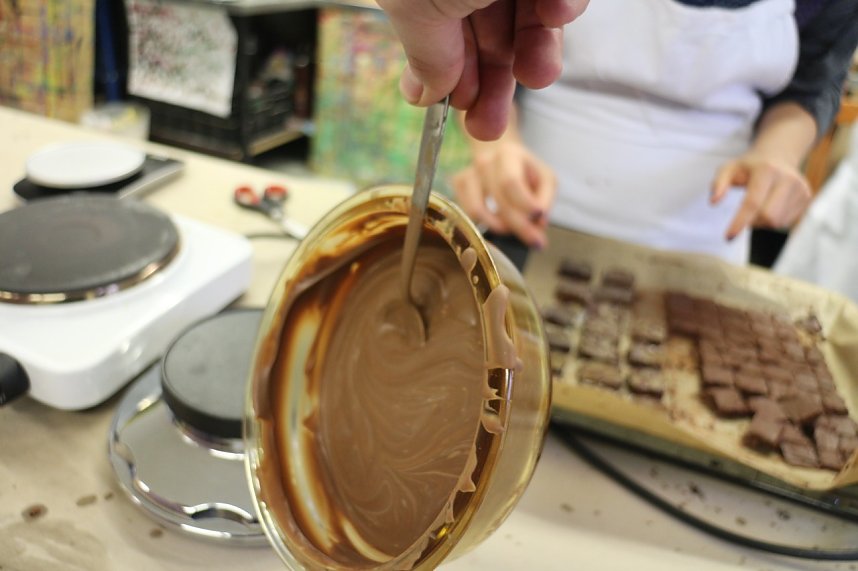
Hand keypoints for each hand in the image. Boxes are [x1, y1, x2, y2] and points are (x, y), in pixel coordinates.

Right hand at [376, 0, 588, 140]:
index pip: (446, 32)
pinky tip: (558, 14)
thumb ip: (424, 52)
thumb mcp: (418, 7)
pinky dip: (565, 6)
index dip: (459, 76)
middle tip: (493, 126)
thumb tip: (421, 94)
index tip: (467, 111)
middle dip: (495, 82)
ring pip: (530, 16)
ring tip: (540, 74)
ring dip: (535, 53)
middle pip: (489, 32)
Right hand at [452, 140, 555, 247]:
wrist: (500, 157)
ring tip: (514, 230)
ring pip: (478, 210)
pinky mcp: (458, 186)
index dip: (524, 203)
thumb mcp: (545, 179)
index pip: (511, 182)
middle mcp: (484, 162)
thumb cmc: (525, 171)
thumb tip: (538, 225)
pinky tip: (498, 223)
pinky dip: (483, 224)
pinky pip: (467, 214)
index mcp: (508, 155)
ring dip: (498, 227)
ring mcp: (468, 174)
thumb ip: (545, 201)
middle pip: (498, 201)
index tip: (538, 217)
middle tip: (535, 241)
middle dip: (518, 225)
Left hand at [711, 152, 811, 239]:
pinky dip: (772, 221)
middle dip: (751, 223)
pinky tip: (770, 206)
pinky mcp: (807, 198)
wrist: (778, 156)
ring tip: (757, 207)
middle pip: (768, 216)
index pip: (753, 203)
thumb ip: (718, 183)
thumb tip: (713, 202)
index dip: (740, 221)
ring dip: (761, 223)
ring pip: (777, 222)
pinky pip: (785, 222)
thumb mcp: (729, 168)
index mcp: (767, 170)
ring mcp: (800, 188)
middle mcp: (788, 179)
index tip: (728, 236)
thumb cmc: (748, 166)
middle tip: (743, 217)